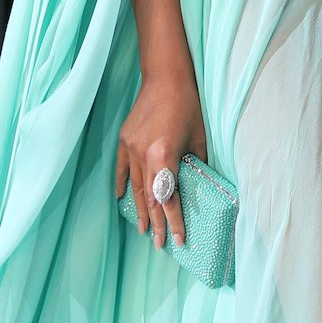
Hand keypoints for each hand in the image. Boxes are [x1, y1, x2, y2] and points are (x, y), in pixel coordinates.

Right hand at [113, 70, 207, 249]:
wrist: (165, 77)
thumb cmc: (188, 105)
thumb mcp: (199, 138)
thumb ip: (196, 165)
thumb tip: (198, 186)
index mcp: (163, 155)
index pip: (168, 198)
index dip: (174, 221)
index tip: (179, 240)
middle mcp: (143, 155)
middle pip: (149, 198)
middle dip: (156, 224)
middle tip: (160, 245)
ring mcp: (130, 147)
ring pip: (134, 187)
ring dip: (140, 210)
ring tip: (143, 230)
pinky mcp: (124, 140)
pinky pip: (122, 169)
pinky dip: (123, 186)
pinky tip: (123, 199)